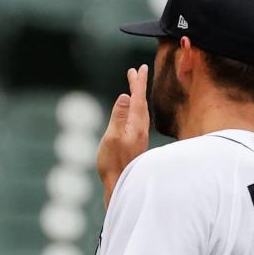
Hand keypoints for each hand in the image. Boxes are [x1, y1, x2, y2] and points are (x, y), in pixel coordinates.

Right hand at [96, 65, 149, 206]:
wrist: (121, 185)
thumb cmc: (113, 163)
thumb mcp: (112, 137)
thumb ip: (119, 116)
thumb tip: (125, 95)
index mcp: (136, 125)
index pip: (137, 99)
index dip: (138, 83)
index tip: (139, 68)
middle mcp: (141, 129)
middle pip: (141, 102)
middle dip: (139, 86)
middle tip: (136, 72)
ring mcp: (140, 137)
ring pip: (141, 111)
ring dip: (138, 97)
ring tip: (134, 88)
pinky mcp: (137, 143)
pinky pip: (139, 119)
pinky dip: (136, 109)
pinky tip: (133, 112)